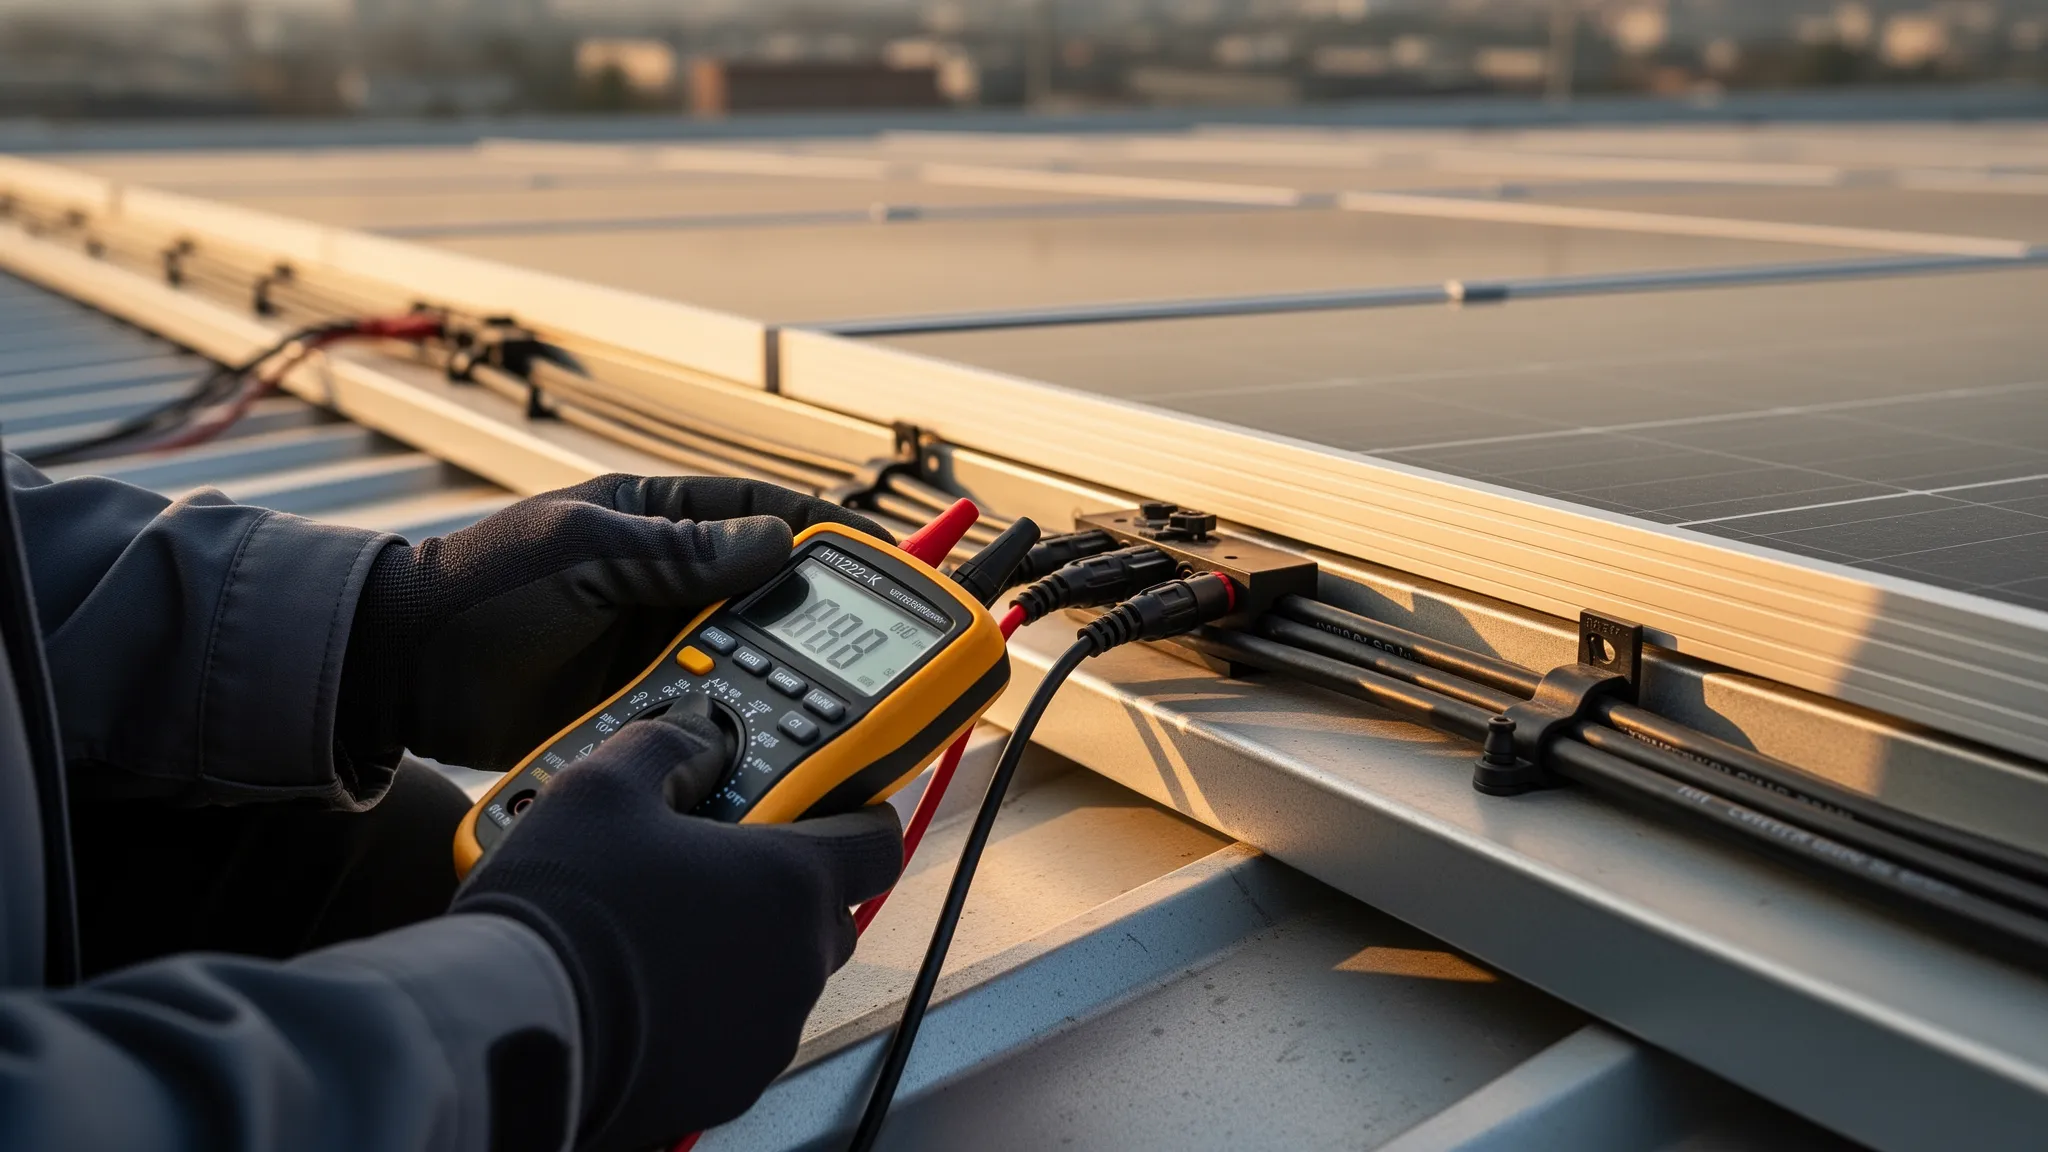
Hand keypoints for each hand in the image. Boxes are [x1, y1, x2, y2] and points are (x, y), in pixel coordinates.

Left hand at [337, 474, 885, 771]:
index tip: (890, 561)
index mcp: (661, 520)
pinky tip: (779, 747)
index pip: (769, 516)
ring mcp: (662, 644)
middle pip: (779, 596)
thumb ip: (674, 551)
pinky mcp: (647, 703)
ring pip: (757, 658)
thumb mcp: (579, 551)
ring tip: (839, 705)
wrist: (400, 674)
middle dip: (831, 621)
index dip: (834, 537)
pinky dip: (746, 726)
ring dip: (792, 681)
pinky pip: (715, 710)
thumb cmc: (477, 587)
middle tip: (885, 650)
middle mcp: (673, 582)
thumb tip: (776, 545)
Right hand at [451, 699, 902, 1150]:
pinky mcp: (728, 1086)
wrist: (514, 1024)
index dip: (858, 817)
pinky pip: (740, 1034)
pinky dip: (712, 1009)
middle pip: (827, 913)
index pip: (877, 843)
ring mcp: (768, 1032)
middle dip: (785, 888)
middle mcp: (797, 961)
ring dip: (746, 950)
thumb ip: (668, 748)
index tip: (832, 807)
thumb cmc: (568, 906)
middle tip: (717, 867)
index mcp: (791, 881)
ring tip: (667, 928)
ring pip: (784, 977)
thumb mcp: (604, 785)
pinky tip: (652, 987)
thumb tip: (692, 737)